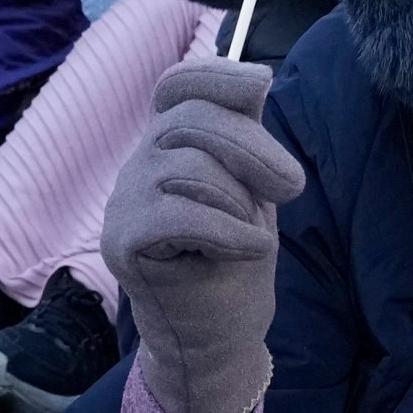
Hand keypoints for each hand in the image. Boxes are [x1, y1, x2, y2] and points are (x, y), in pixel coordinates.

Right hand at [98, 58, 303, 412]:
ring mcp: (123, 201)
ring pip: (189, 167)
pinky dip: (227, 232)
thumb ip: (246, 135)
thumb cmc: (235, 259)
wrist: (217, 337)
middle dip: (252, 147)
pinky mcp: (121, 241)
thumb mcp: (252, 188)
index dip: (215, 75)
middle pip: (191, 120)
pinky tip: (250, 251)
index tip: (262, 86)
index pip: (176, 86)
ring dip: (239, 202)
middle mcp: (138, 163)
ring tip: (251, 236)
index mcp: (168, 144)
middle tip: (291, 188)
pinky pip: (179, 214)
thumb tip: (257, 77)